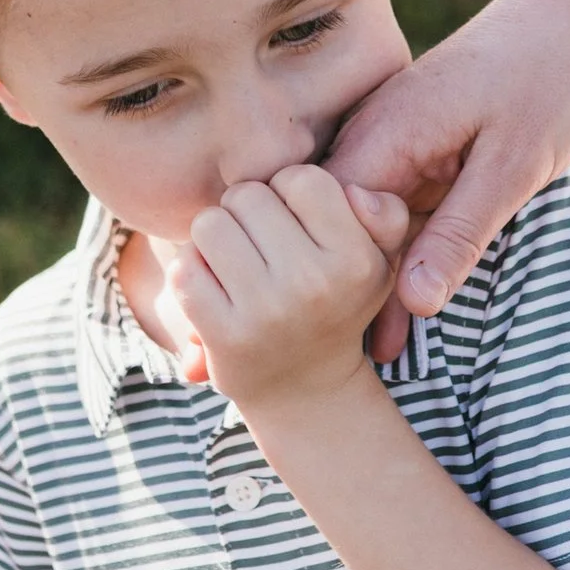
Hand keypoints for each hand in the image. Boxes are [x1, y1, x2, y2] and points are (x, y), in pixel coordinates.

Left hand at [168, 164, 409, 411]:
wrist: (306, 391)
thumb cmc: (337, 306)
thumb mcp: (379, 262)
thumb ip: (386, 215)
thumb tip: (354, 193)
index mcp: (355, 259)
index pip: (300, 178)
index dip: (289, 192)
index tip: (295, 223)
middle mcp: (314, 284)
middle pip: (247, 195)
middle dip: (247, 213)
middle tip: (260, 246)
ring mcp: (266, 312)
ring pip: (209, 225)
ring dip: (214, 239)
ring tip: (236, 263)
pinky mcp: (223, 336)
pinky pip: (184, 269)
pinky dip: (191, 272)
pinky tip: (213, 289)